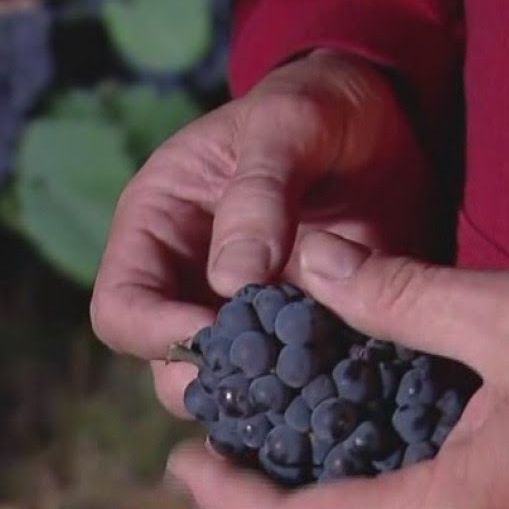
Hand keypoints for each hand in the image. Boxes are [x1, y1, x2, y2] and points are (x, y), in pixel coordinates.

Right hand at [90, 49, 433, 417]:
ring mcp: (245, 322)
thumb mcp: (289, 125)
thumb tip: (233, 282)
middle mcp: (189, 287)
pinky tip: (344, 394)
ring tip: (314, 386)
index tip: (221, 336)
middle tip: (274, 376)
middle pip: (167, 368)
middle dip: (213, 381)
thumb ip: (259, 192)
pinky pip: (291, 394)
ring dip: (266, 400)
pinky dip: (312, 401)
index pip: (121, 309)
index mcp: (157, 230)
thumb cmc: (318, 108)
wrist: (387, 122)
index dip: (158, 334)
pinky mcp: (298, 344)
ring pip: (229, 394)